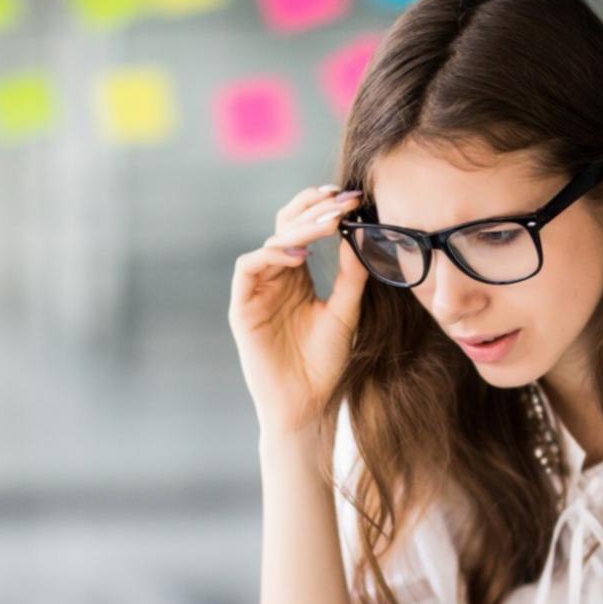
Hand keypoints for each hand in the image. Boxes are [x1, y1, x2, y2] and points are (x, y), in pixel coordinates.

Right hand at [228, 184, 369, 436]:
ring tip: (329, 224)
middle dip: (313, 209)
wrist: (307, 404)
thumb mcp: (346, 312)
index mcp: (297, 276)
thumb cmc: (326, 363)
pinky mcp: (242, 307)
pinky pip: (248, 268)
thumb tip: (360, 234)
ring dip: (298, 229)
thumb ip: (352, 276)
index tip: (352, 199)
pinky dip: (270, 255)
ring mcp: (257, 291)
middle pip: (286, 226)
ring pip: (270, 242)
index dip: (323, 209)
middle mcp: (275, 277)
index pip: (304, 229)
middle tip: (342, 201)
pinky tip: (299, 256)